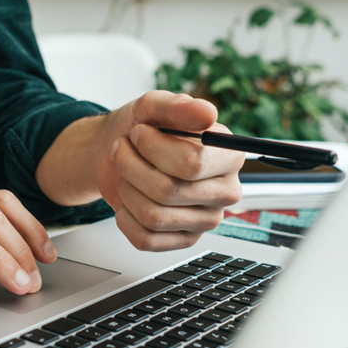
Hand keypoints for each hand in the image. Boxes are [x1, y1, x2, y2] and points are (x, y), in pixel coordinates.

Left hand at [97, 91, 243, 250]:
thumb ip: (179, 106)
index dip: (153, 147)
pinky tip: (129, 199)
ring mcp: (207, 220)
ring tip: (125, 172)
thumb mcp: (154, 107)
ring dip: (126, 188)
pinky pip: (145, 239)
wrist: (118, 151)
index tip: (138, 133)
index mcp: (229, 155)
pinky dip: (125, 217)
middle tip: (123, 149)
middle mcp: (226, 191)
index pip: (191, 162)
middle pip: (168, 190)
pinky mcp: (185, 240)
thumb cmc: (142, 129)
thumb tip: (208, 113)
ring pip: (153, 216)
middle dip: (131, 166)